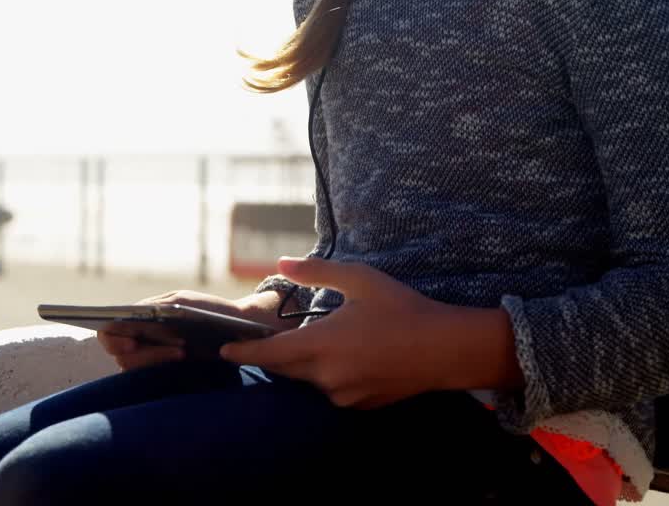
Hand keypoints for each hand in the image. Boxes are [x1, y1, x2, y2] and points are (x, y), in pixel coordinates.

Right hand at [97, 289, 252, 371]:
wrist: (238, 328)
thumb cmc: (208, 310)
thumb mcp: (182, 302)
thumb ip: (157, 306)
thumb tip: (133, 313)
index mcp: (137, 320)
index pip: (108, 332)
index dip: (112, 340)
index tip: (131, 342)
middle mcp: (138, 342)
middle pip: (121, 355)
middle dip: (145, 353)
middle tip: (171, 347)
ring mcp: (151, 360)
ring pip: (135, 369)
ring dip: (157, 359)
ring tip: (182, 351)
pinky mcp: (167, 376)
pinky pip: (153, 379)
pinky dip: (166, 369)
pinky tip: (186, 358)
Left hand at [218, 257, 520, 409]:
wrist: (445, 348)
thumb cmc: (402, 308)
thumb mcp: (360, 279)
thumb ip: (316, 271)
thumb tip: (281, 262)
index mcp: (321, 344)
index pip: (268, 353)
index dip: (243, 351)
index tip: (223, 350)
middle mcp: (326, 376)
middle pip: (284, 369)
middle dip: (271, 356)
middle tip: (260, 342)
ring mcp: (343, 395)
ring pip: (309, 380)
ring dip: (304, 364)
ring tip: (318, 342)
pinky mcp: (359, 405)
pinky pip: (332, 390)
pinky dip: (329, 376)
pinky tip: (348, 357)